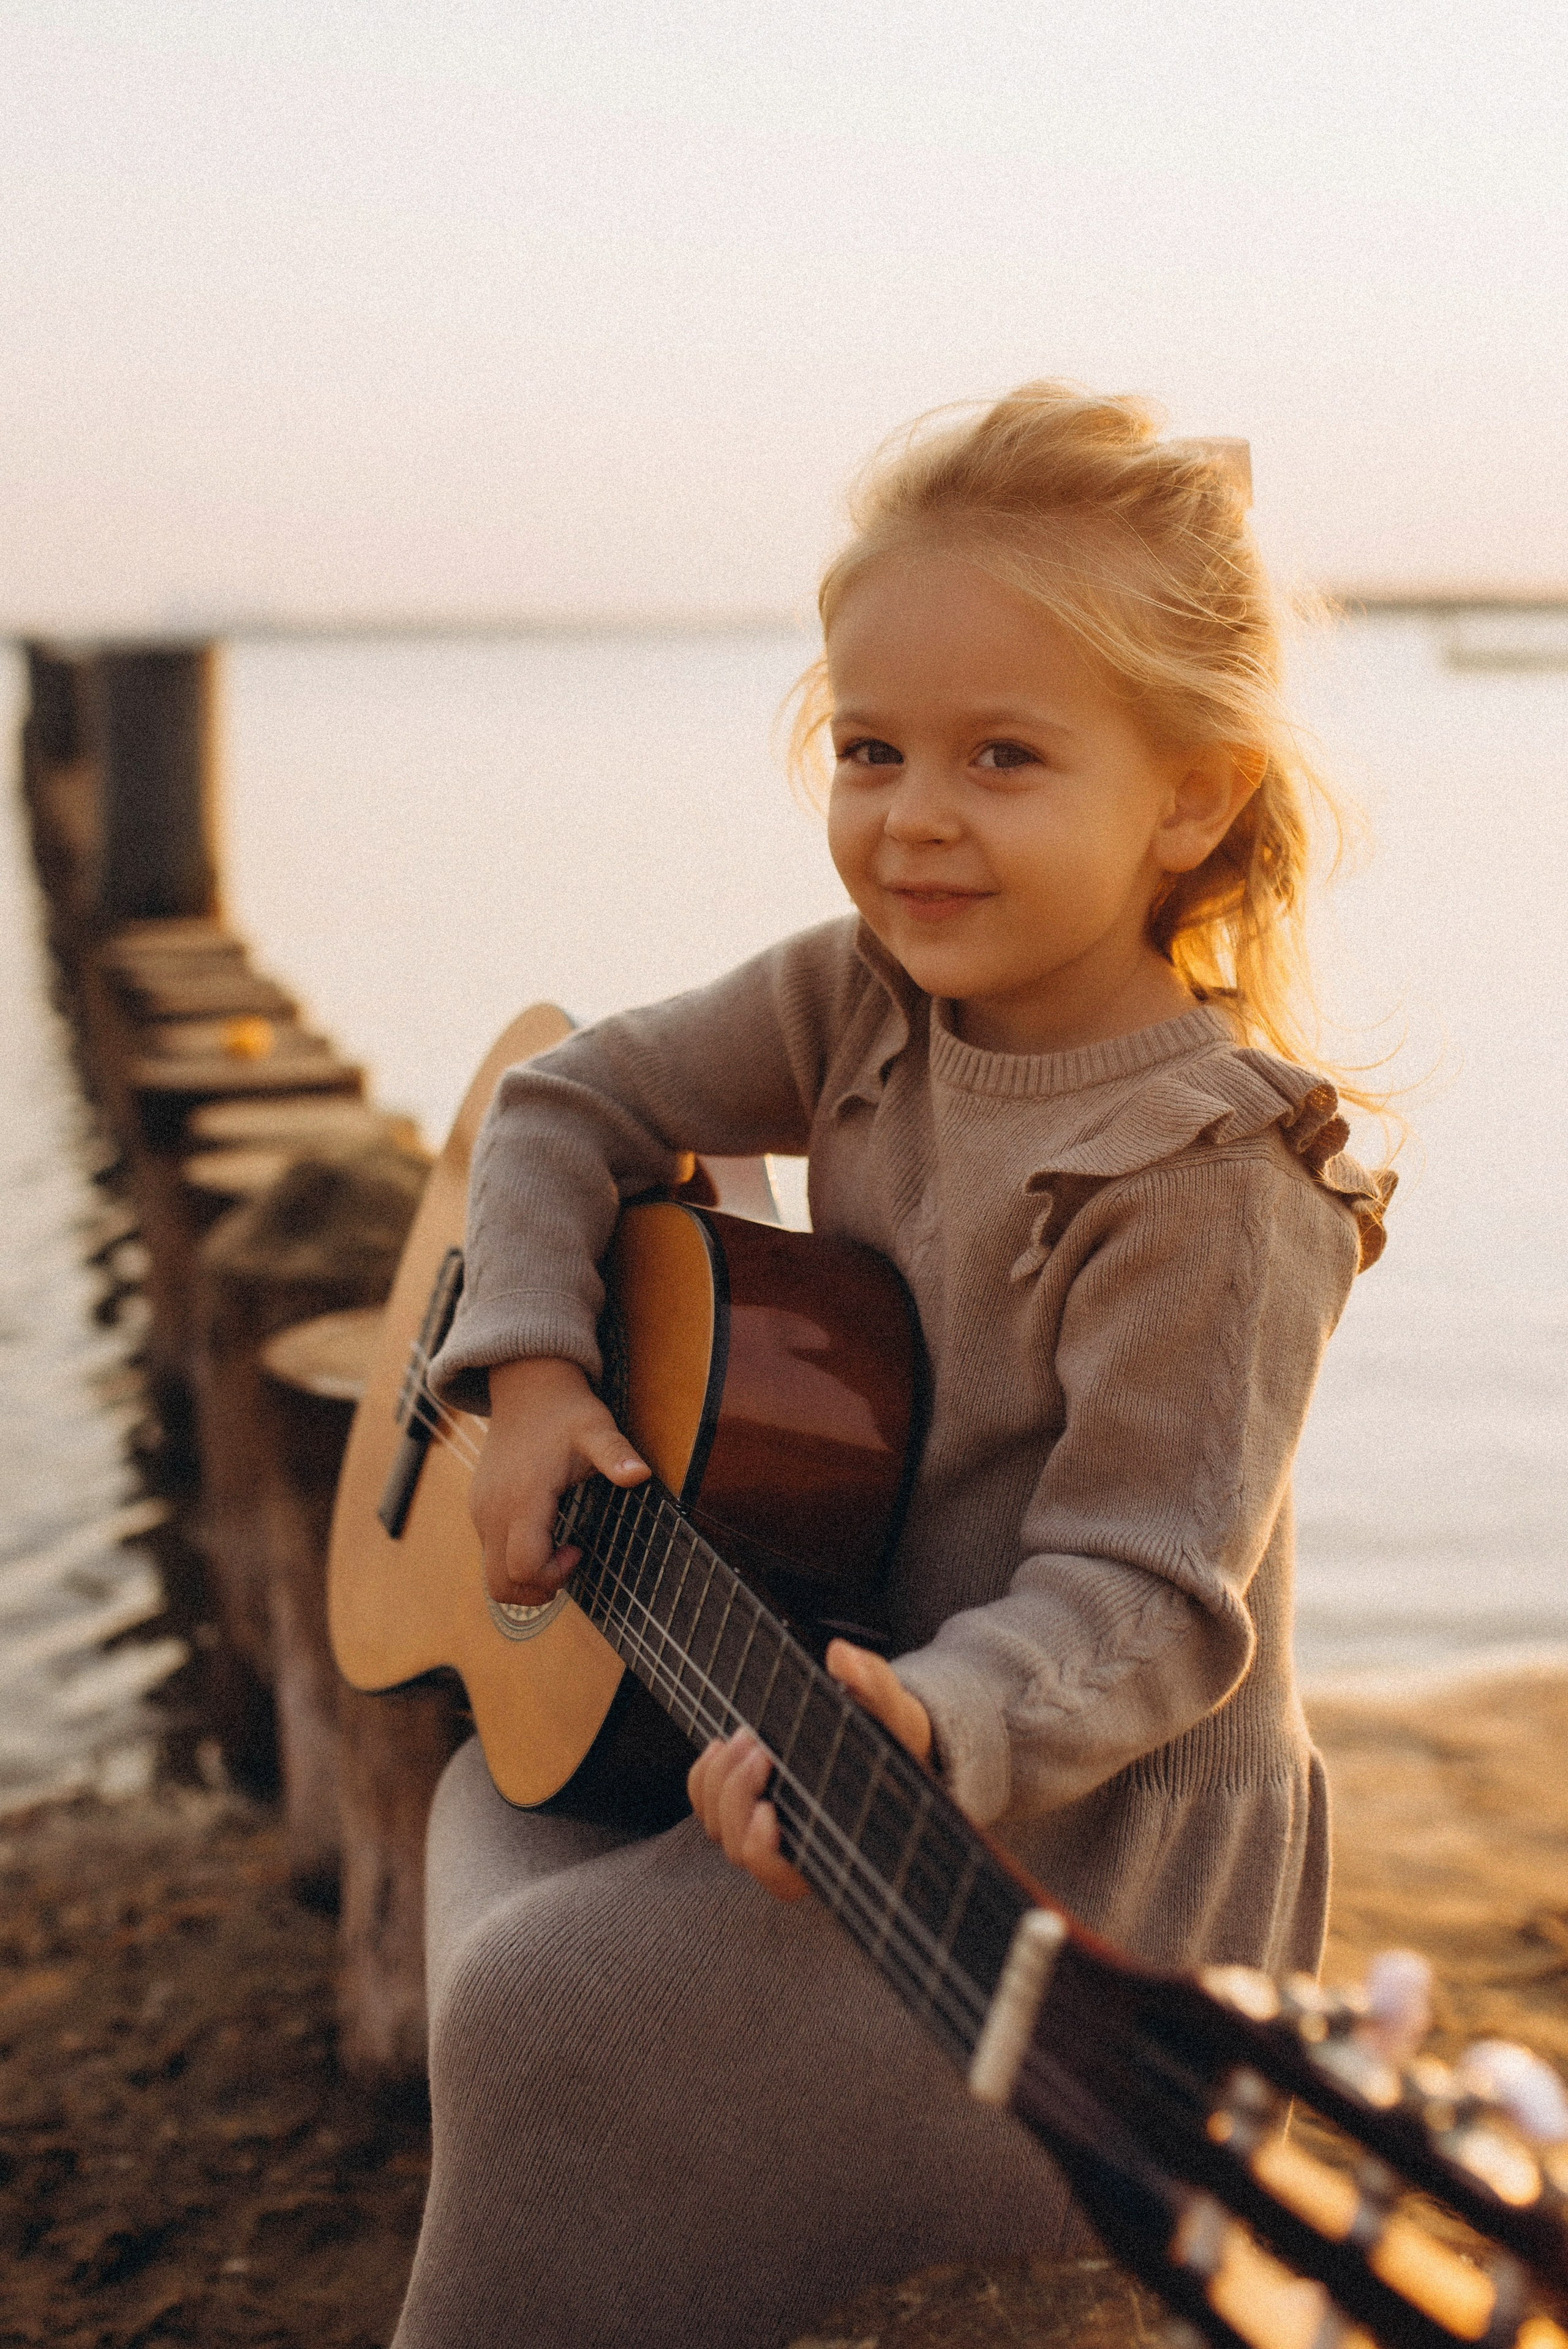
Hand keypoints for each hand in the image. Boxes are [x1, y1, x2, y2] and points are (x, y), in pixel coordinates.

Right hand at [469, 1356, 647, 1605]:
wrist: (528, 1388)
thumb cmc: (566, 1413)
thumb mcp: (596, 1429)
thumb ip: (615, 1454)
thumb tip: (641, 1474)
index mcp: (522, 1499)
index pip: (524, 1568)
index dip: (554, 1573)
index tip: (578, 1549)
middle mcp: (492, 1512)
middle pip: (501, 1585)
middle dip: (538, 1589)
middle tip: (568, 1561)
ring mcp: (480, 1513)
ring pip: (492, 1576)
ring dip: (526, 1577)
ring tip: (557, 1549)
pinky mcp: (478, 1510)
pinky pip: (490, 1556)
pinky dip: (514, 1561)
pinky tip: (542, 1534)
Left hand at [687, 1639, 932, 1902]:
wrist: (885, 1738)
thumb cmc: (894, 1737)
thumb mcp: (894, 1712)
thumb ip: (874, 1685)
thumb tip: (840, 1656)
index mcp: (832, 1844)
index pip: (784, 1880)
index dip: (764, 1855)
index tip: (769, 1813)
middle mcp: (794, 1847)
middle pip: (739, 1850)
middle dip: (738, 1796)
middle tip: (760, 1748)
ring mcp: (768, 1828)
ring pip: (719, 1829)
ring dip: (719, 1782)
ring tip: (744, 1737)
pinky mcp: (749, 1805)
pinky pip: (707, 1806)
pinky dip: (704, 1779)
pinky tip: (719, 1745)